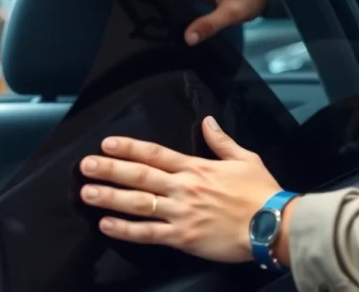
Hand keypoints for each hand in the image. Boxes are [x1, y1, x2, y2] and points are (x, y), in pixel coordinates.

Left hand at [78, 116, 286, 263]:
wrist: (273, 224)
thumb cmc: (262, 191)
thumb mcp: (246, 158)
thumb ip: (222, 141)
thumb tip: (207, 121)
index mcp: (197, 168)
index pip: (156, 154)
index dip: (130, 148)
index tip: (107, 143)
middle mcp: (184, 188)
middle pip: (140, 176)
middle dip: (110, 169)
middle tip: (85, 165)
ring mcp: (181, 213)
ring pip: (138, 203)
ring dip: (110, 197)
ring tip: (86, 192)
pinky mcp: (183, 237)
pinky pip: (148, 233)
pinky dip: (126, 229)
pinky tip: (106, 224)